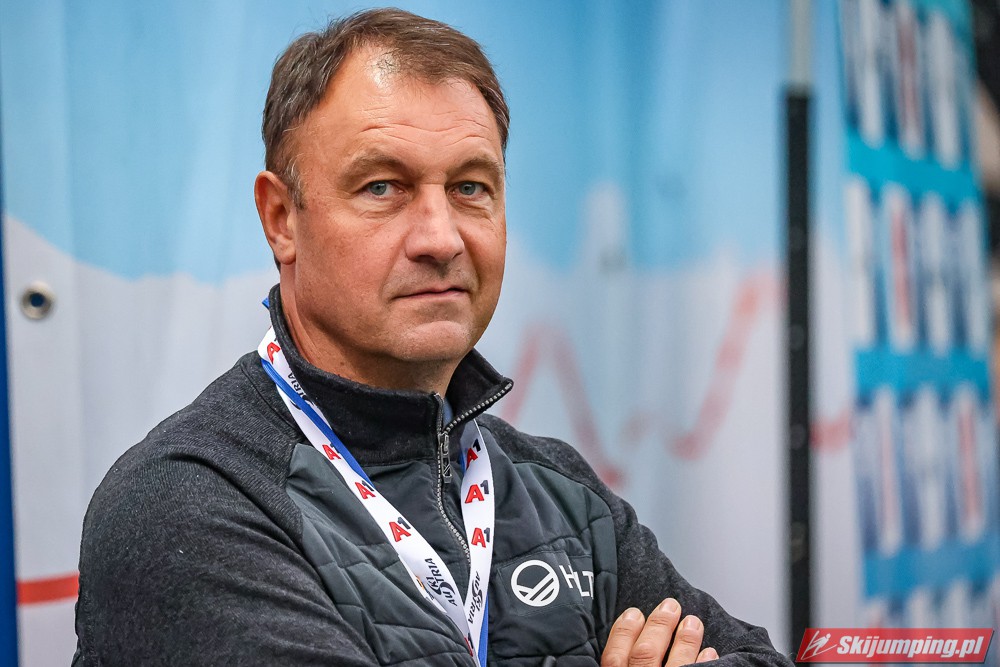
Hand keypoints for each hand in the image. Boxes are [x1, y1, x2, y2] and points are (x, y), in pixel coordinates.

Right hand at [601, 597, 719, 666]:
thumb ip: (618, 662)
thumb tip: (623, 634)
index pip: (614, 656)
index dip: (624, 632)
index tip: (634, 613)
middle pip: (645, 654)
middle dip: (659, 626)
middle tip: (670, 606)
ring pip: (675, 665)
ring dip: (686, 641)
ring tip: (693, 623)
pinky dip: (703, 663)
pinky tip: (709, 652)